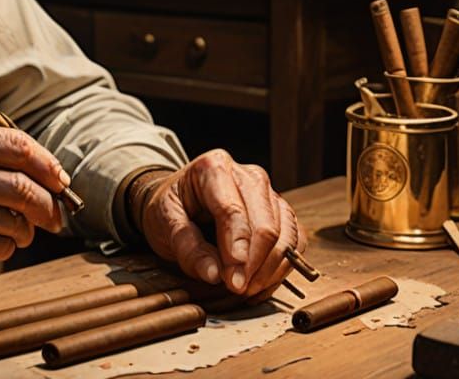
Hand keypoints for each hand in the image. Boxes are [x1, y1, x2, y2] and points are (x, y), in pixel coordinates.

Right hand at [0, 121, 68, 284]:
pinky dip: (1, 248)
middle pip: (24, 187)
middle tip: (54, 217)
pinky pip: (0, 247)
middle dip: (48, 206)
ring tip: (6, 231)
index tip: (59, 180)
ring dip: (21, 231)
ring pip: (15, 222)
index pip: (17, 145)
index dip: (48, 165)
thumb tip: (43, 173)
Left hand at [135, 149, 305, 298]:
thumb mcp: (163, 222)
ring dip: (270, 270)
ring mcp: (269, 193)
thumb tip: (214, 274)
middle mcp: (247, 175)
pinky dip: (282, 268)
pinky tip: (261, 284)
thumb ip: (186, 247)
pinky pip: (295, 242)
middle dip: (253, 264)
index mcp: (213, 167)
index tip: (233, 280)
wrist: (181, 199)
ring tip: (247, 290)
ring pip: (285, 235)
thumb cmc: (173, 206)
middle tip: (237, 290)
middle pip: (265, 225)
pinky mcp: (281, 212)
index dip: (236, 249)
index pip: (232, 211)